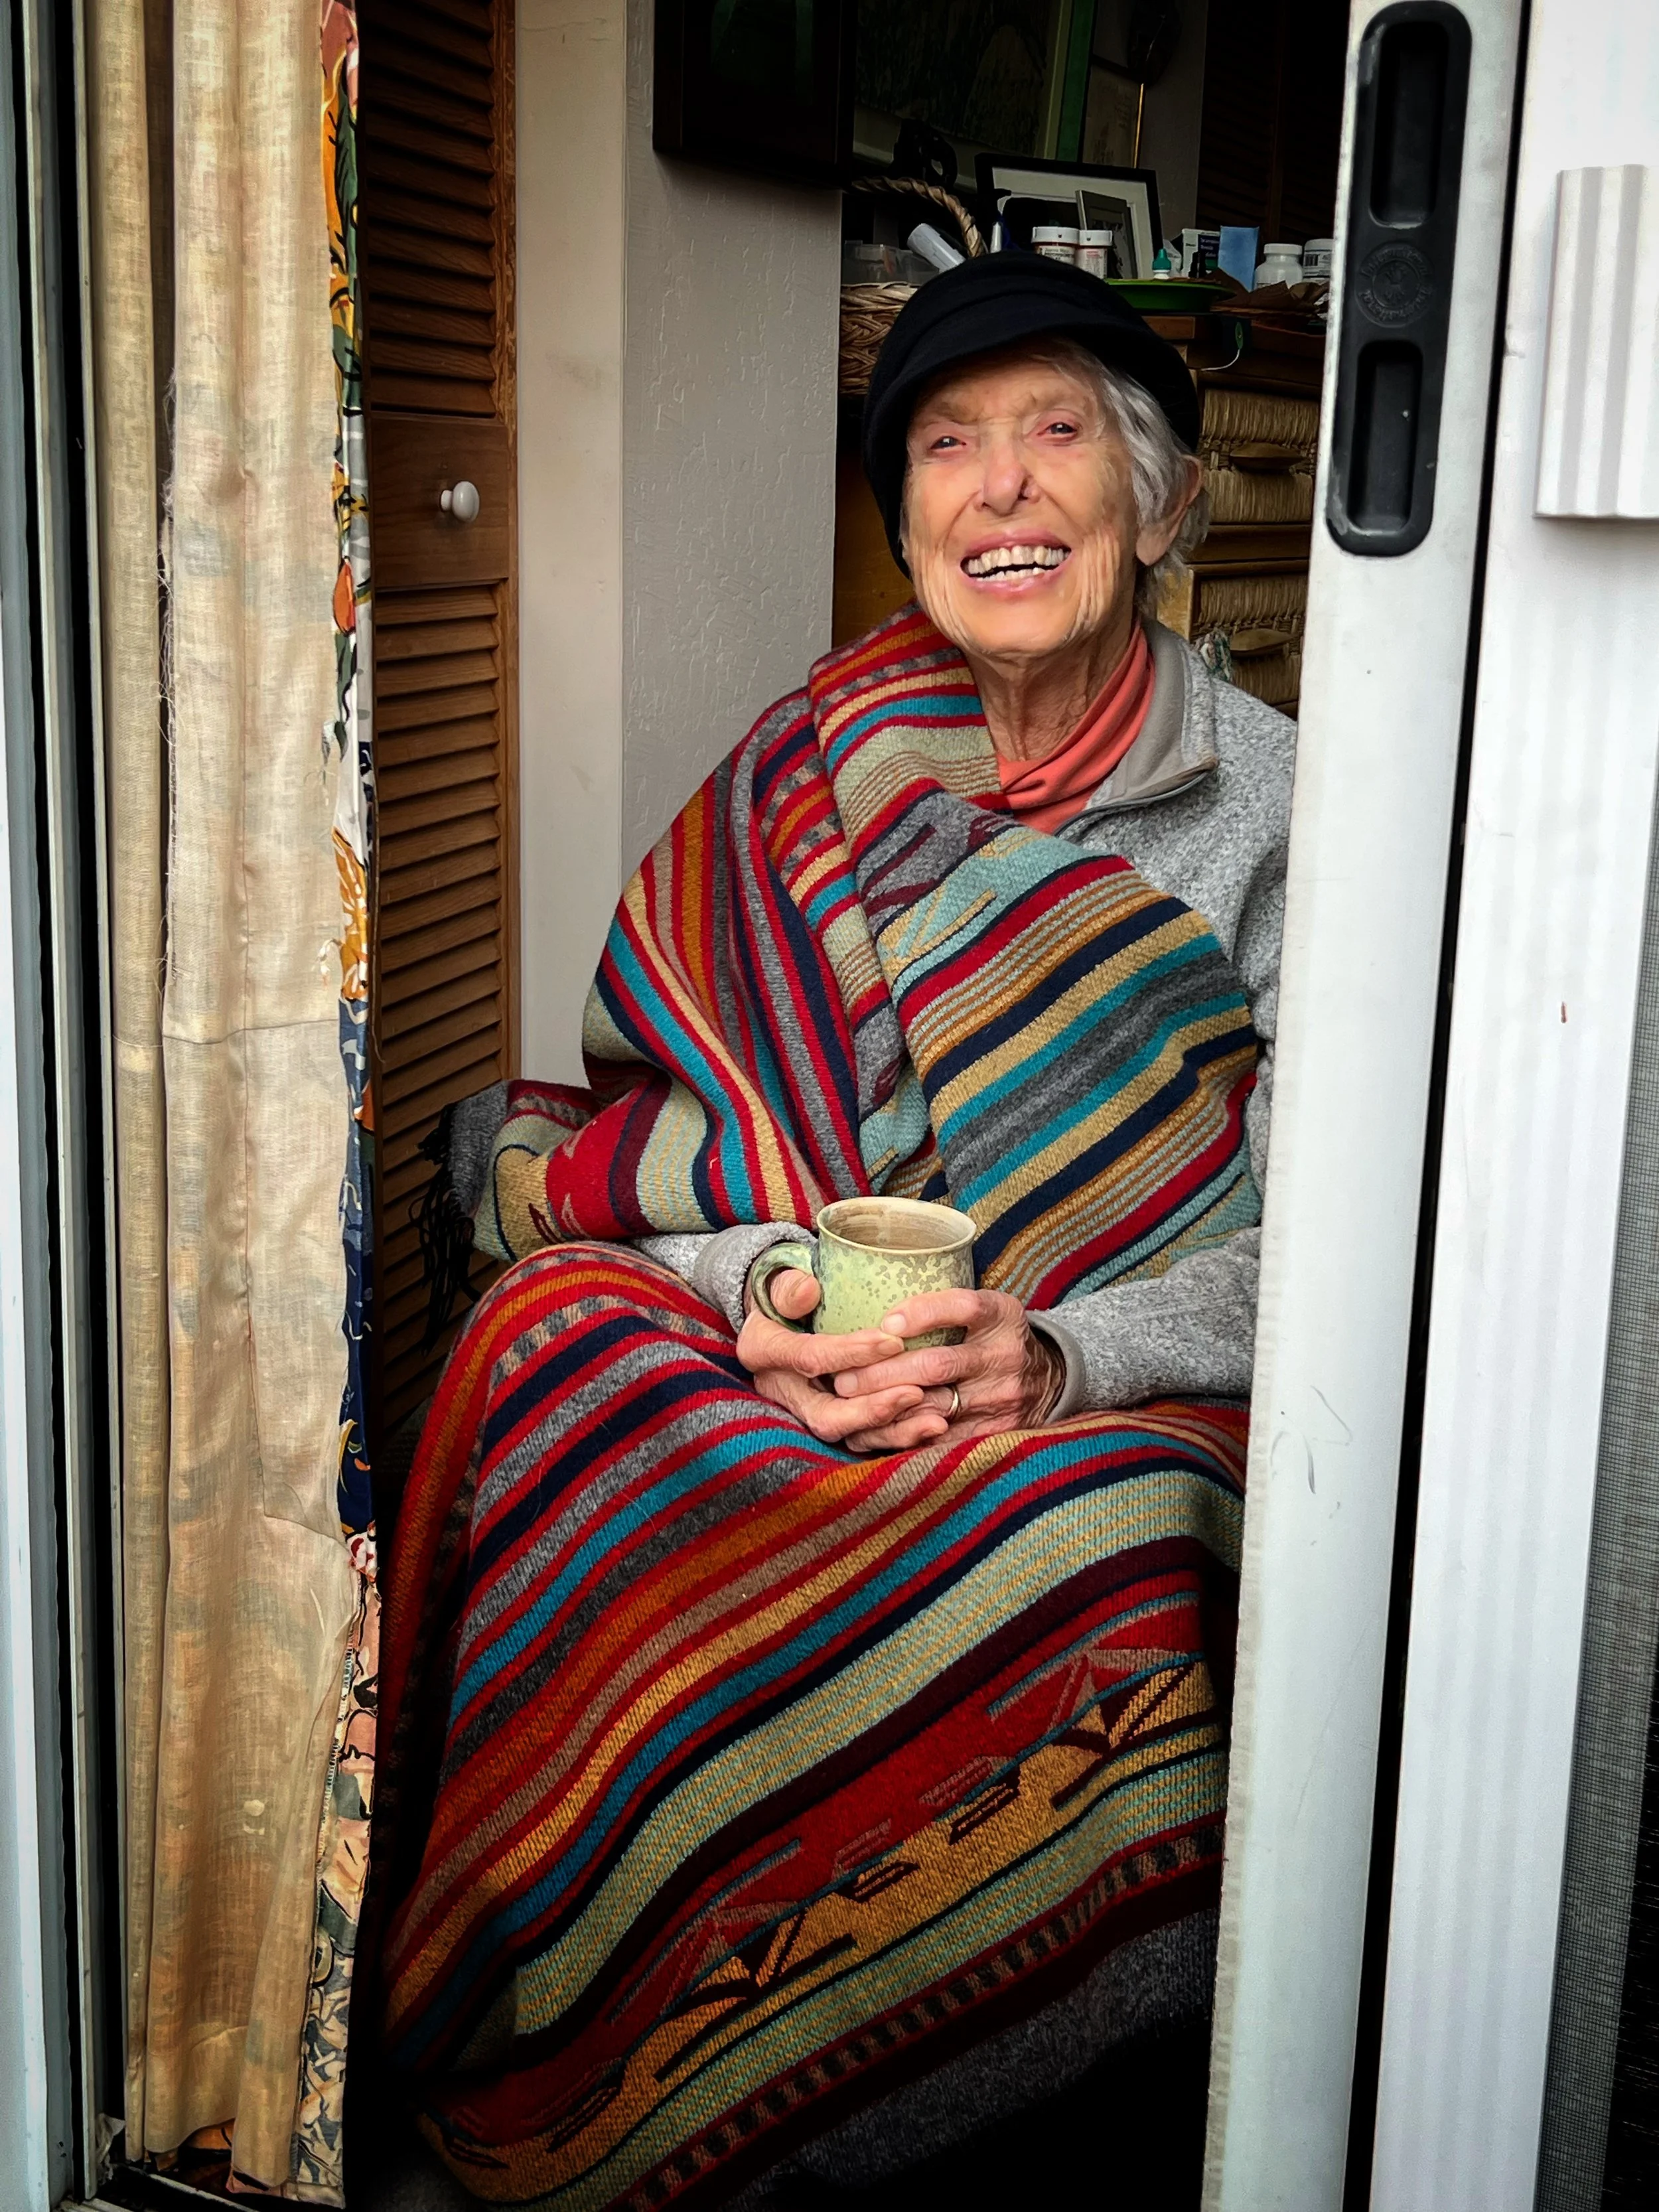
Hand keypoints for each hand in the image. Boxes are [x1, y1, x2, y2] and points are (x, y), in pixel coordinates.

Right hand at [737, 1267, 952, 1453]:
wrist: (777, 1320)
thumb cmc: (784, 1295)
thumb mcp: (778, 1282)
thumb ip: (789, 1286)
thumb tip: (809, 1290)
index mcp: (763, 1352)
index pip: (810, 1358)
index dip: (851, 1352)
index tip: (894, 1341)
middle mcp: (782, 1391)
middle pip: (826, 1416)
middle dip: (872, 1409)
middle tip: (916, 1391)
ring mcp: (805, 1411)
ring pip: (848, 1436)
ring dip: (893, 1430)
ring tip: (936, 1419)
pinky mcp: (830, 1420)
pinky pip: (864, 1438)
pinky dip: (899, 1434)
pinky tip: (933, 1425)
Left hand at [828, 1288, 1064, 1441]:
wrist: (1052, 1380)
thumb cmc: (997, 1337)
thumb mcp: (986, 1308)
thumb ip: (944, 1306)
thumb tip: (878, 1315)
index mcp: (1001, 1316)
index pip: (964, 1307)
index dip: (924, 1313)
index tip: (886, 1322)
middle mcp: (1004, 1356)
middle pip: (938, 1364)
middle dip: (883, 1372)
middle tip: (843, 1377)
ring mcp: (1001, 1398)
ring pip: (934, 1406)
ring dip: (886, 1406)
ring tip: (849, 1404)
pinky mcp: (995, 1432)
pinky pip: (943, 1438)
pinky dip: (904, 1435)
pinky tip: (873, 1431)